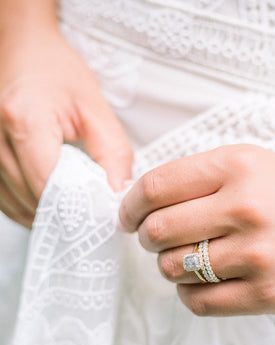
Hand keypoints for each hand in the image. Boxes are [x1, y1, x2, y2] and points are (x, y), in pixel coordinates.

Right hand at [0, 28, 131, 227]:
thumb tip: (116, 196)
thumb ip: (113, 154)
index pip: (48, 183)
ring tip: (71, 214)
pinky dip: (27, 208)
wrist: (23, 47)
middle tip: (88, 220)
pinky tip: (48, 207)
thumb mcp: (95, 108)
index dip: (74, 208)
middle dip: (63, 215)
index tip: (97, 219)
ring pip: (14, 204)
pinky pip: (3, 198)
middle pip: (30, 197)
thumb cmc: (57, 71)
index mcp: (24, 119)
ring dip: (45, 216)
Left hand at [119, 145, 274, 315]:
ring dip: (168, 264)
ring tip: (186, 258)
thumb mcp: (249, 163)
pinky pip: (197, 301)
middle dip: (145, 237)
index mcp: (236, 168)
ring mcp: (256, 256)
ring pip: (172, 268)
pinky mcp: (265, 294)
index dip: (129, 205)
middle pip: (158, 231)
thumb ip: (197, 178)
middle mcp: (244, 209)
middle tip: (153, 237)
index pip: (156, 187)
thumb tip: (143, 204)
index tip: (126, 216)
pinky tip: (200, 281)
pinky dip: (187, 292)